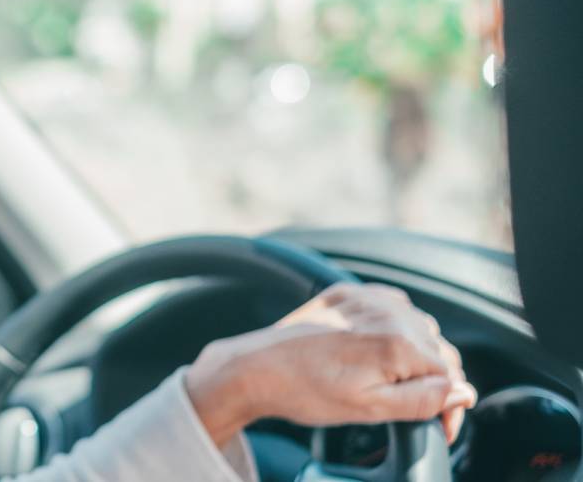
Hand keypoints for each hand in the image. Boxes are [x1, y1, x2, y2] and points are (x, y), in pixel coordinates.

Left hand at [184, 283, 476, 445]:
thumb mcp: (370, 409)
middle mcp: (389, 312)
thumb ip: (423, 400)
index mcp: (398, 342)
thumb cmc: (306, 391)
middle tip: (412, 407)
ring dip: (414, 352)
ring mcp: (367, 298)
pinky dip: (392, 327)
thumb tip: (463, 392)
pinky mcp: (347, 293)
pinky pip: (390, 307)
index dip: (448, 405)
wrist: (256, 367)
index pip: (451, 374)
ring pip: (417, 327)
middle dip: (433, 379)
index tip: (439, 426)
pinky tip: (374, 349)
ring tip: (388, 379)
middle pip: (438, 349)